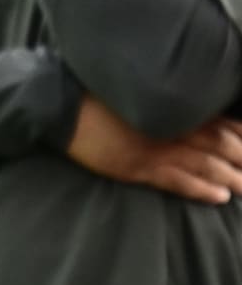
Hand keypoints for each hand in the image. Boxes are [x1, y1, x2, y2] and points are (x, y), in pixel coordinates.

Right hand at [66, 96, 241, 203]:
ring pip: (206, 165)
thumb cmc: (94, 93)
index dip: (240, 132)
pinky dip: (202, 189)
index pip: (216, 119)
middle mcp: (168, 126)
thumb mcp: (132, 87)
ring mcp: (155, 148)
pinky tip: (220, 197)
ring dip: (232, 177)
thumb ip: (159, 96)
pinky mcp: (139, 167)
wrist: (60, 107)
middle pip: (219, 143)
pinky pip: (179, 181)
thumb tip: (183, 101)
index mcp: (168, 105)